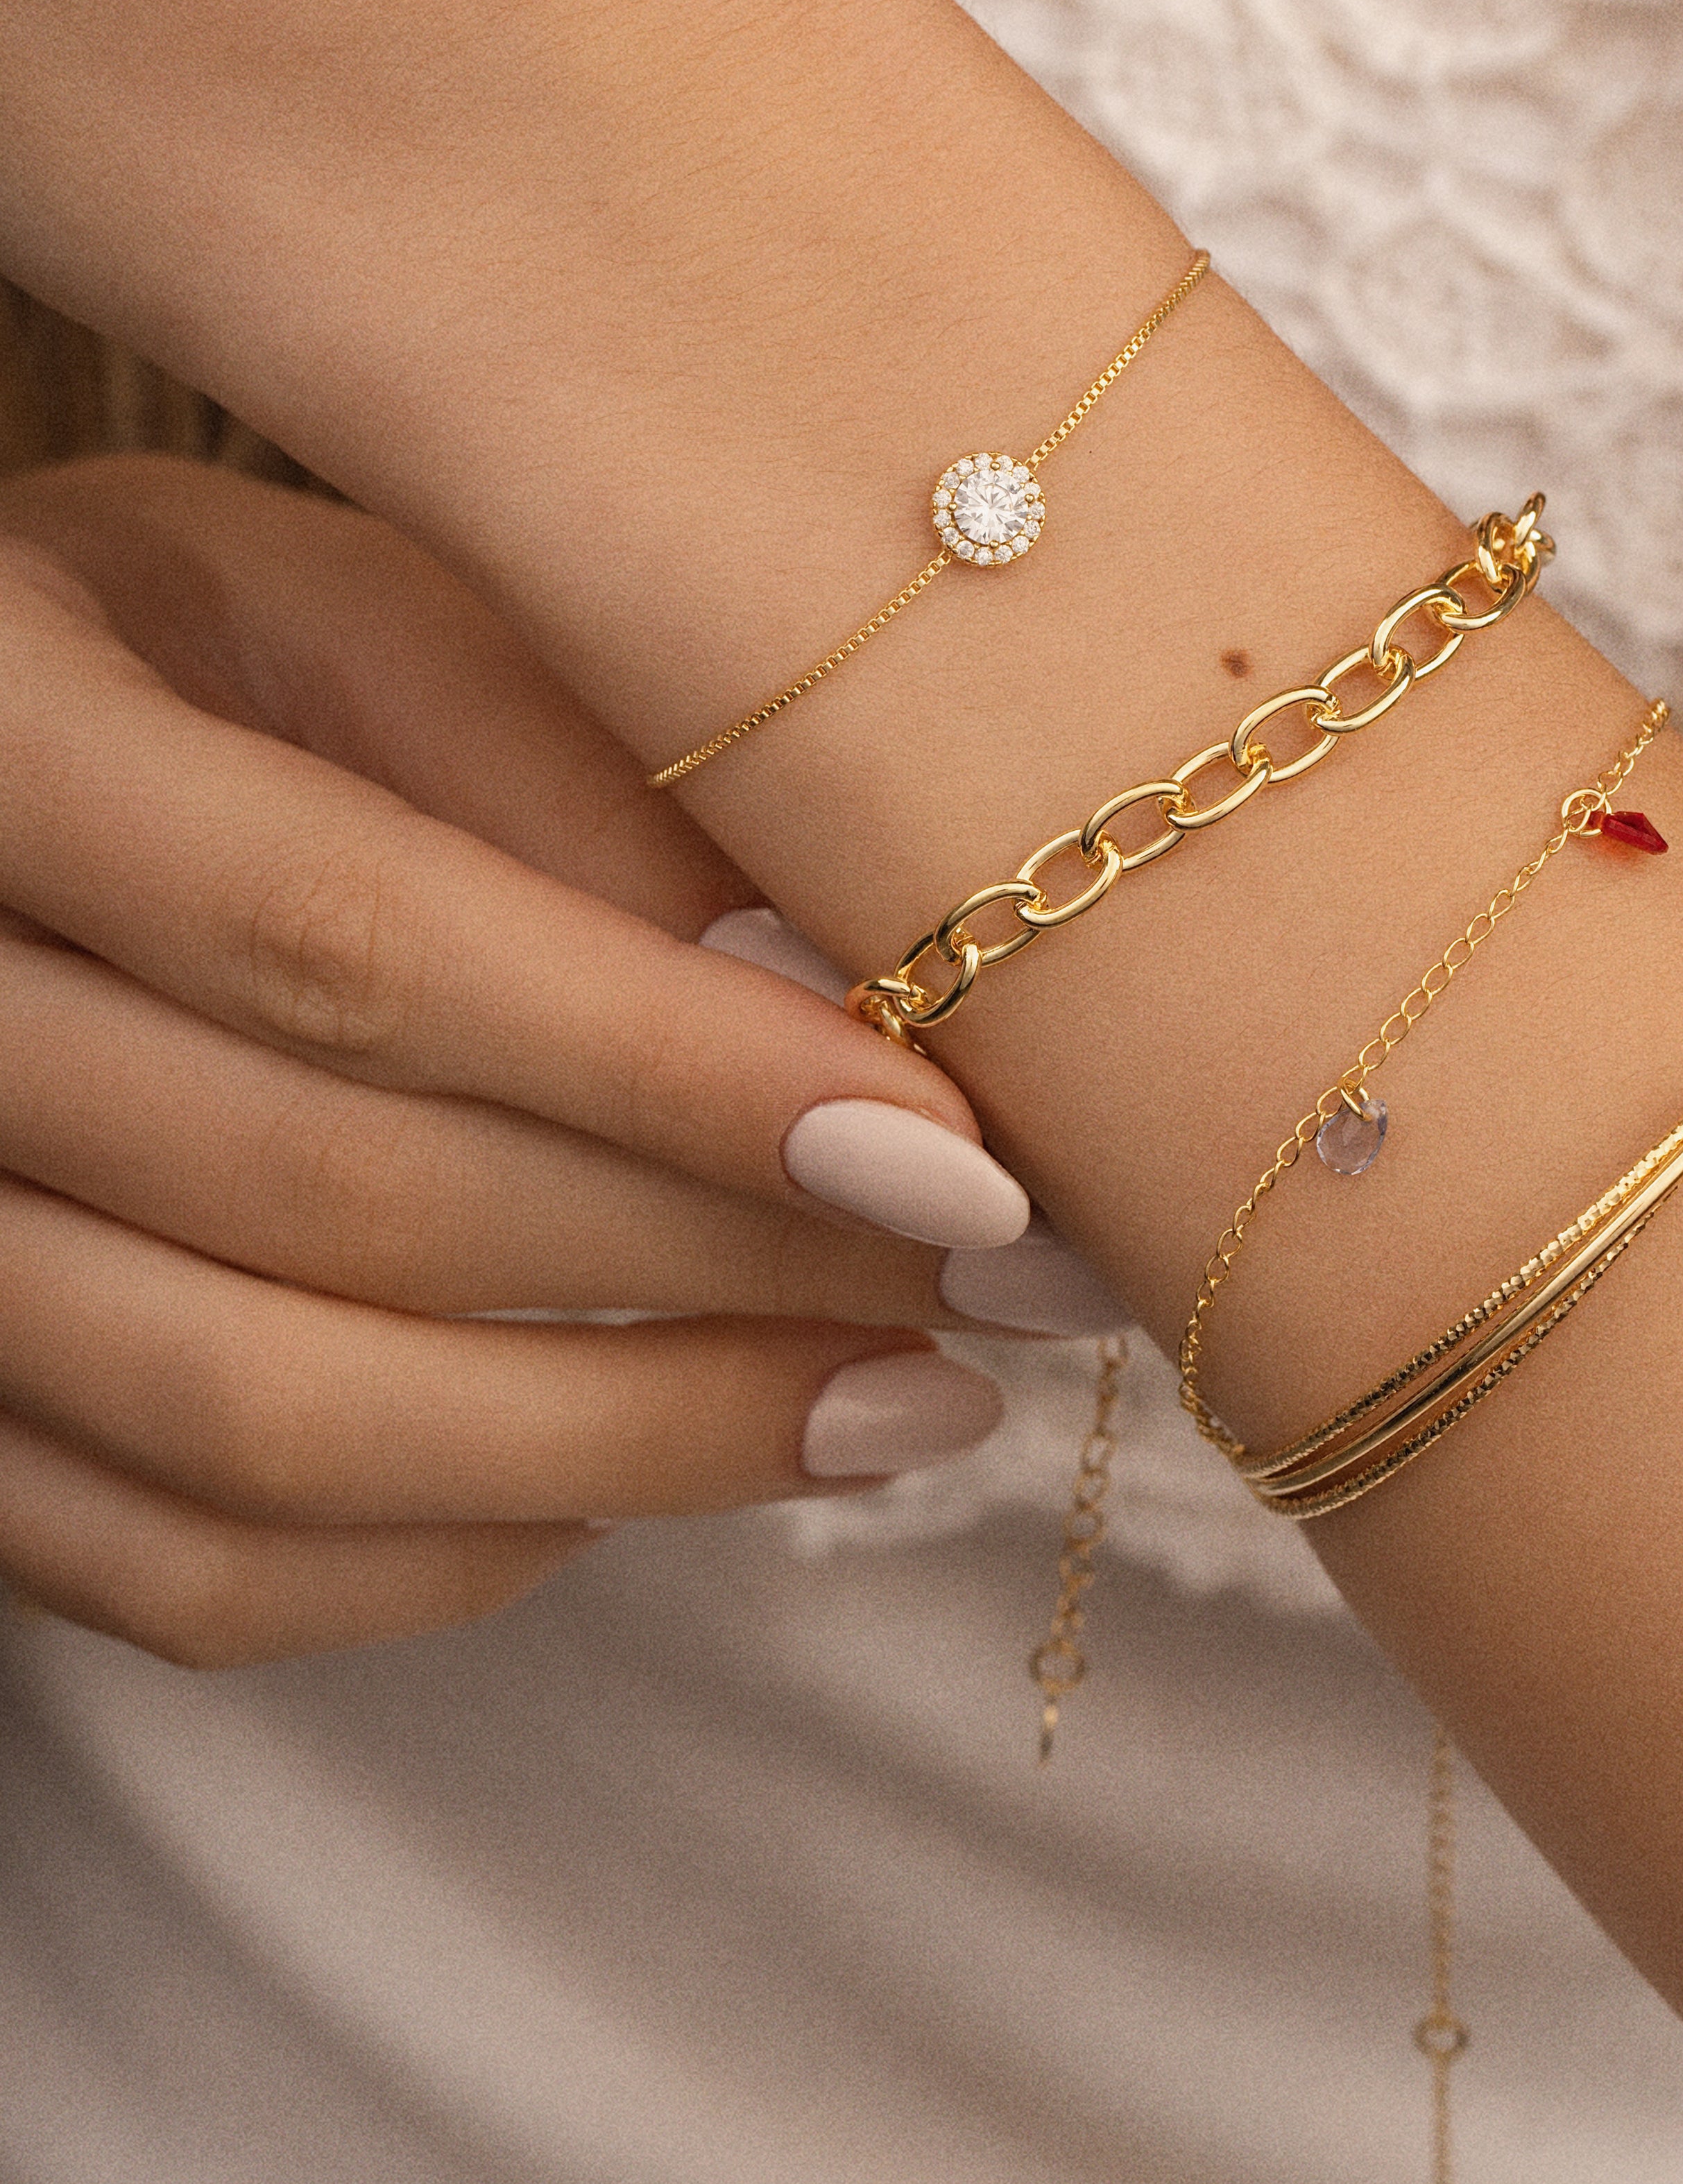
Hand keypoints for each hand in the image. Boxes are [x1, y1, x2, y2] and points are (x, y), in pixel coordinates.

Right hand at [0, 454, 1102, 1667]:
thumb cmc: (221, 660)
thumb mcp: (369, 616)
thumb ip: (573, 775)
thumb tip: (841, 1001)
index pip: (350, 943)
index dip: (668, 1073)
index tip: (958, 1163)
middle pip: (327, 1202)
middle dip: (712, 1266)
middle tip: (1000, 1287)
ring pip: (258, 1426)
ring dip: (631, 1447)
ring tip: (904, 1409)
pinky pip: (181, 1567)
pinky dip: (448, 1556)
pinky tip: (646, 1481)